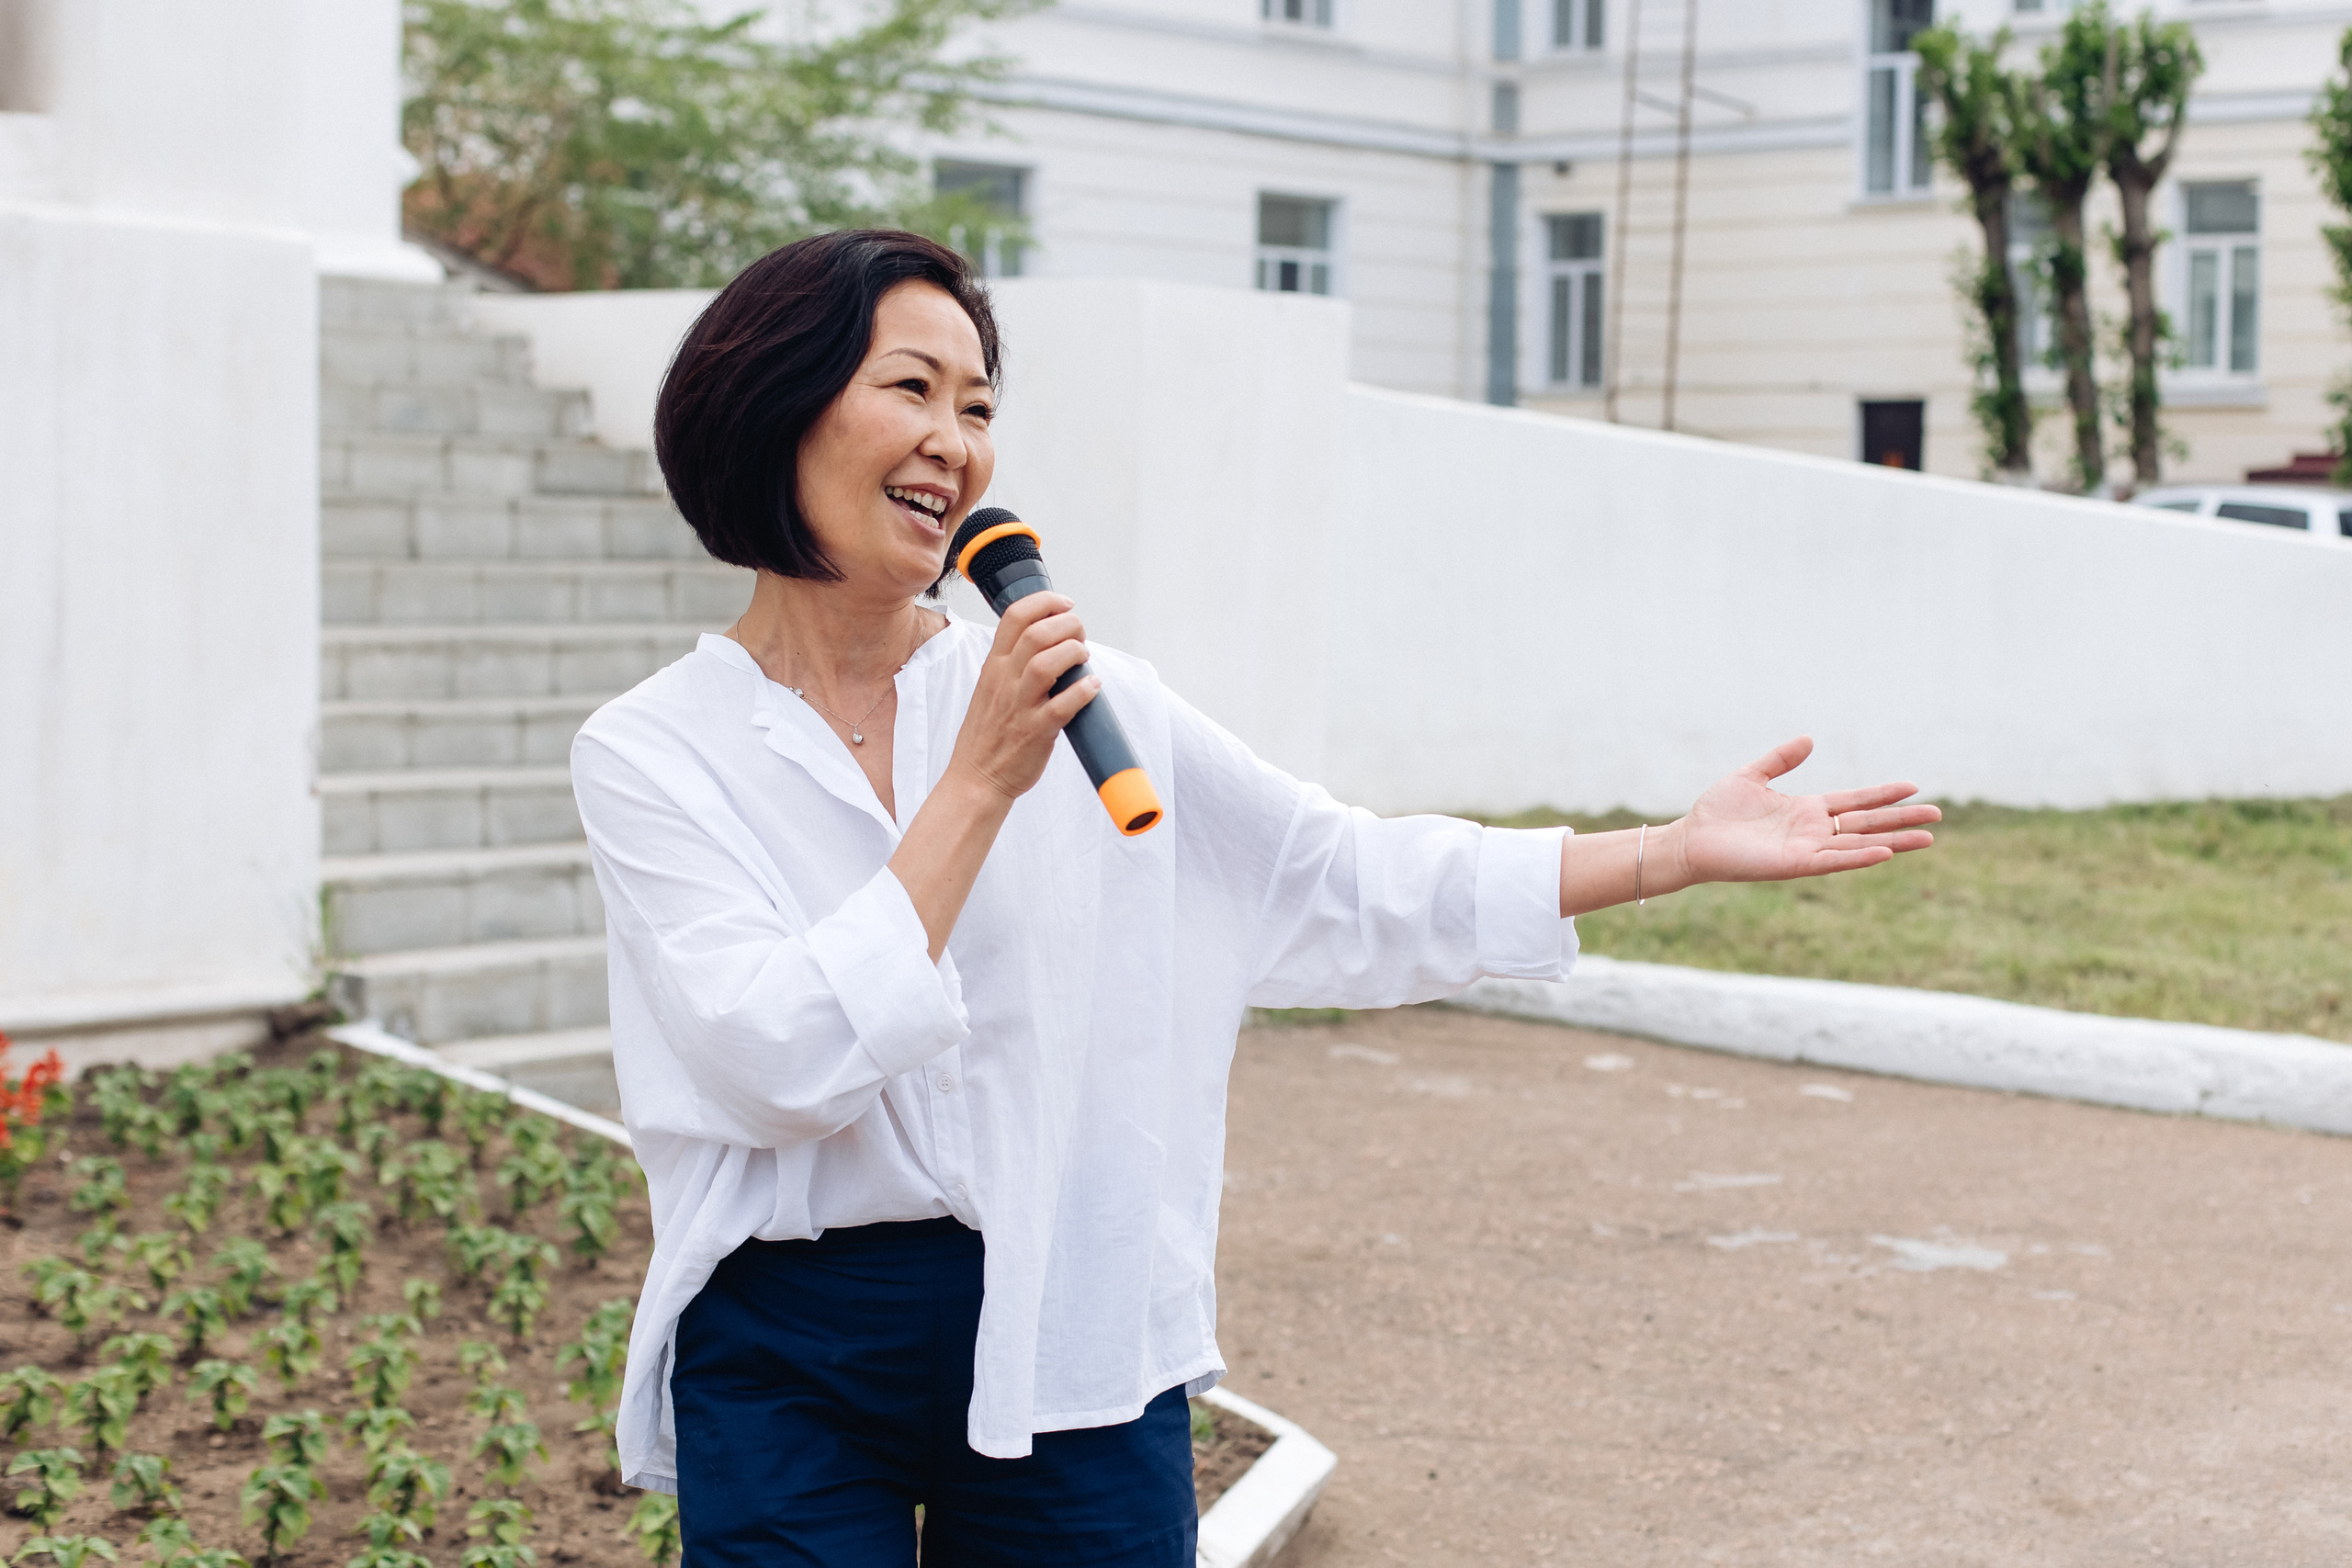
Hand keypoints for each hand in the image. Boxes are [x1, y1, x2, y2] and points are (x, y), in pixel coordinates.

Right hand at [946, 592, 1099, 803]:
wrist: (976, 778)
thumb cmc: (989, 734)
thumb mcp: (991, 687)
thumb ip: (1014, 663)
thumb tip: (1051, 641)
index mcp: (994, 666)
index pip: (1014, 616)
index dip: (1045, 602)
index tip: (1066, 605)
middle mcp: (1004, 680)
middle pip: (1036, 633)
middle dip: (1068, 625)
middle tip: (1080, 636)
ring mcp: (1019, 706)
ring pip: (1047, 662)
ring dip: (1074, 652)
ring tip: (1083, 657)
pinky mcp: (1035, 732)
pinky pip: (1062, 705)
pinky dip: (1083, 691)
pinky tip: (1092, 686)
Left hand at [1671, 735, 1938, 886]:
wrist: (1692, 840)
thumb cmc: (1717, 812)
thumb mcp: (1752, 776)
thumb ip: (1780, 760)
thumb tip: (1809, 739)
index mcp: (1806, 810)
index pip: (1855, 801)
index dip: (1883, 794)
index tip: (1913, 787)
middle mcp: (1813, 831)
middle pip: (1867, 823)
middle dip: (1901, 819)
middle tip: (1938, 815)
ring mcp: (1807, 849)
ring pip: (1859, 844)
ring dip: (1893, 840)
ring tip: (1927, 838)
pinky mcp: (1794, 865)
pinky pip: (1833, 861)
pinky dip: (1859, 856)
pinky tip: (1885, 852)